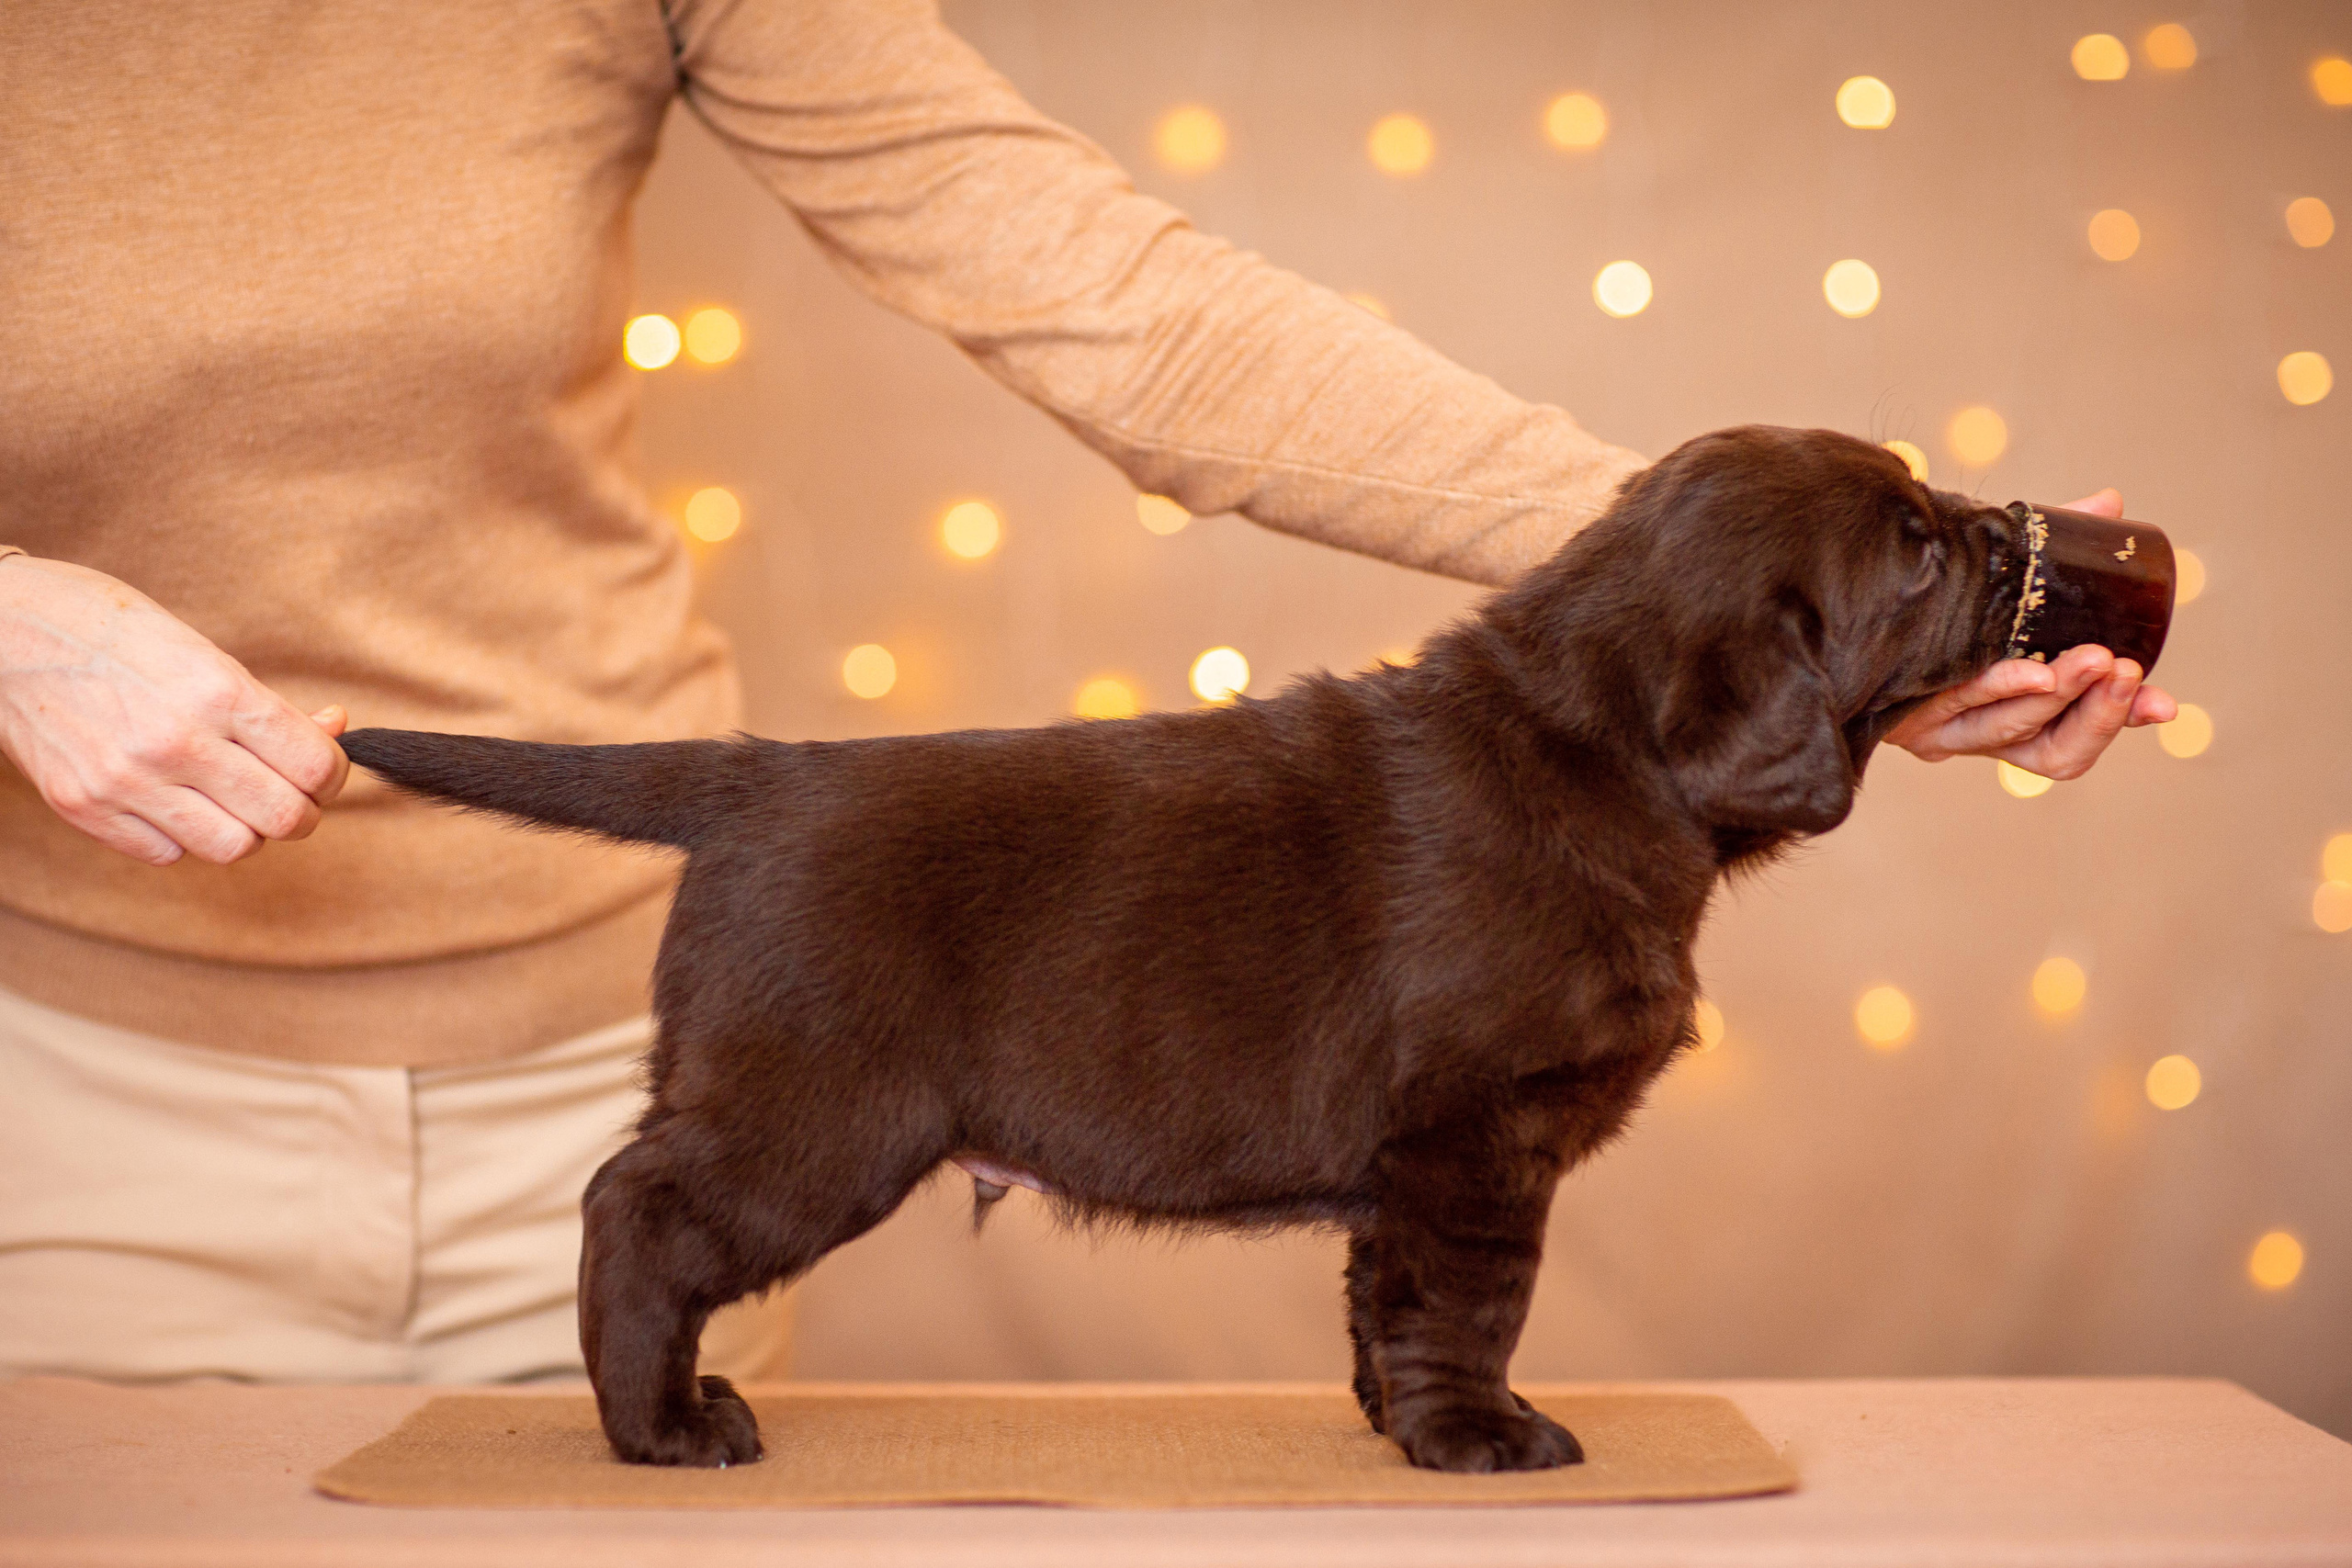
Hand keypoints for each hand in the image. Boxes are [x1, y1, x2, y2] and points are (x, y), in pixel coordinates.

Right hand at [0, 555, 348, 865]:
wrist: (1, 630)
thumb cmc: (110, 628)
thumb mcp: (201, 650)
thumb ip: (268, 705)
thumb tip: (334, 729)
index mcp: (215, 692)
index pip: (316, 766)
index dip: (332, 775)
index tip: (321, 768)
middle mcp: (174, 742)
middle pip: (284, 819)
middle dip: (301, 811)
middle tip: (290, 795)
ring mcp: (125, 781)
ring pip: (232, 847)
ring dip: (246, 830)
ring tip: (232, 799)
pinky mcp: (84, 808)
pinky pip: (168, 853)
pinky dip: (186, 836)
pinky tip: (176, 800)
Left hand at [1885, 489, 2177, 779]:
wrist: (1845, 608)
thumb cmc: (1934, 603)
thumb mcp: (2000, 583)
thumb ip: (2053, 552)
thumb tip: (2108, 504)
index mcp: (2013, 716)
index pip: (2076, 739)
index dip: (2121, 722)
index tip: (2165, 706)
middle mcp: (1979, 735)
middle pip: (2053, 748)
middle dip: (2097, 709)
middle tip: (2121, 667)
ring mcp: (1942, 732)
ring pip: (2011, 729)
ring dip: (2056, 694)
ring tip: (2089, 660)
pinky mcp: (1904, 719)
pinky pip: (1957, 706)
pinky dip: (1997, 685)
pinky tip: (2027, 668)